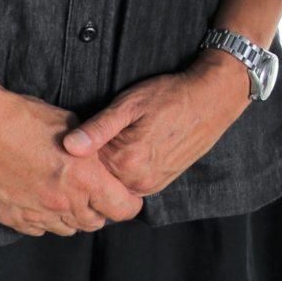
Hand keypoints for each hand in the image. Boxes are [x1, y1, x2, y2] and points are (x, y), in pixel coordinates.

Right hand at [0, 82, 144, 235]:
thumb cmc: (23, 117)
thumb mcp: (70, 123)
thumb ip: (90, 148)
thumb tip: (99, 158)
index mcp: (83, 179)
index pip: (122, 209)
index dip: (128, 203)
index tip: (127, 197)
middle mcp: (62, 203)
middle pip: (95, 223)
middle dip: (101, 210)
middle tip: (96, 194)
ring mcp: (35, 214)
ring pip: (67, 229)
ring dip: (73, 216)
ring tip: (68, 195)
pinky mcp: (10, 218)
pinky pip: (38, 229)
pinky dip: (45, 219)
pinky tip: (41, 199)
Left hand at [62, 55, 252, 196]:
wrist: (213, 99)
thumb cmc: (171, 96)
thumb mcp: (130, 104)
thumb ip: (98, 128)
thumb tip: (68, 146)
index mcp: (126, 161)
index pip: (85, 164)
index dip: (79, 146)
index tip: (84, 128)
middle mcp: (138, 180)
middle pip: (98, 177)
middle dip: (93, 158)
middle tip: (103, 130)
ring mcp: (151, 185)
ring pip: (114, 182)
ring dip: (109, 165)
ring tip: (119, 136)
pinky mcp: (160, 183)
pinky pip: (130, 183)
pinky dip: (125, 169)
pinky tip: (132, 146)